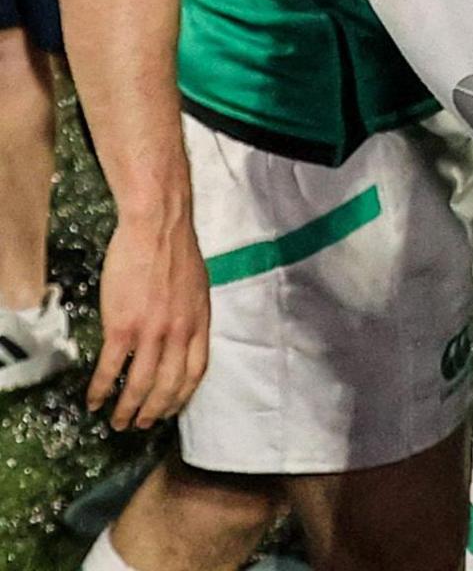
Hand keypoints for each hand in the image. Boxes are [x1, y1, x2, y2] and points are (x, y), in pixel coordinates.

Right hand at [86, 208, 209, 429]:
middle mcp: (179, 334)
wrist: (158, 228)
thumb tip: (183, 334)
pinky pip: (111, 368)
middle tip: (141, 425)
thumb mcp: (198, 288)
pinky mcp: (123, 327)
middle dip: (155, 411)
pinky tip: (92, 400)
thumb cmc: (177, 252)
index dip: (183, 396)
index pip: (196, 372)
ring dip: (127, 408)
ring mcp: (151, 332)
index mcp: (200, 324)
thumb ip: (191, 315)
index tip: (172, 409)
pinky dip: (100, 389)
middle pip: (168, 385)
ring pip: (140, 384)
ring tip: (117, 422)